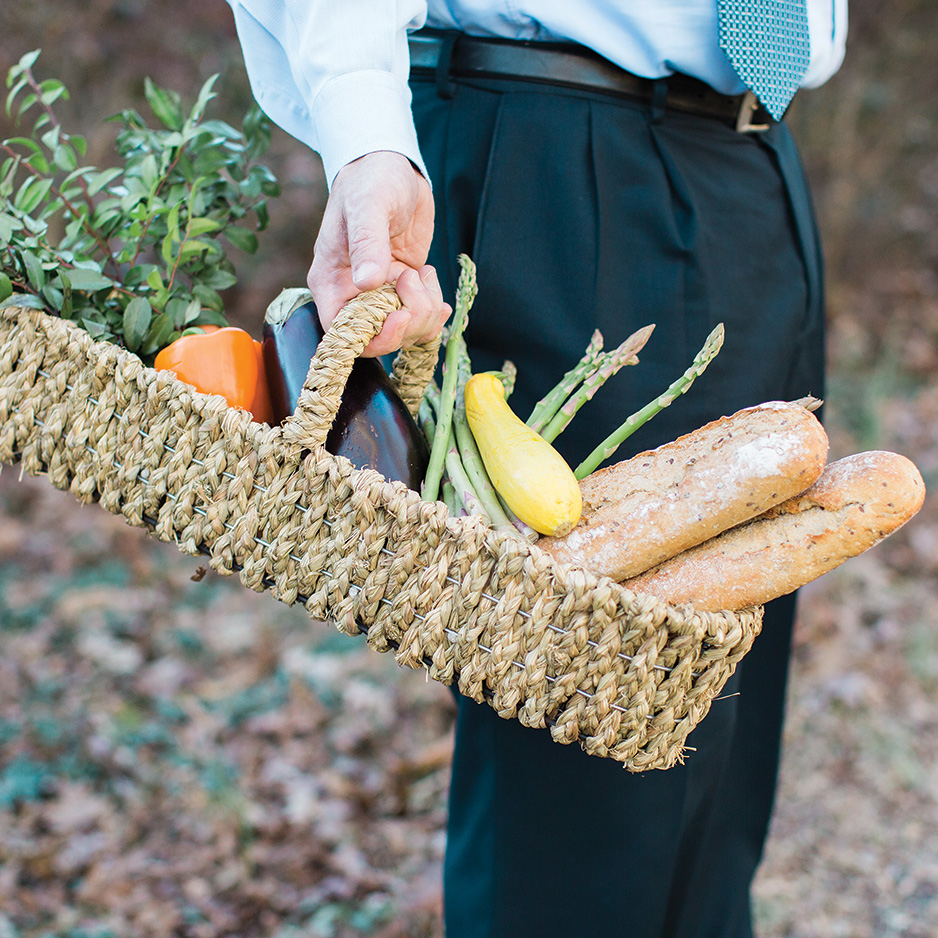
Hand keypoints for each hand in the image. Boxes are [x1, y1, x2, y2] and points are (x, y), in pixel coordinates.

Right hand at [308, 151, 450, 356]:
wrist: (392, 166)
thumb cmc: (370, 180)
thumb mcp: (368, 206)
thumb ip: (366, 243)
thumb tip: (367, 282)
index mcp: (331, 281)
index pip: (343, 332)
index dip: (373, 336)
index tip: (400, 315)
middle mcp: (352, 293)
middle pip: (378, 338)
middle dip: (407, 322)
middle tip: (417, 283)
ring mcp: (380, 293)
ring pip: (405, 330)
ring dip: (425, 310)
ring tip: (425, 273)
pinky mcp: (403, 288)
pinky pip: (420, 317)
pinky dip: (434, 310)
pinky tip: (438, 291)